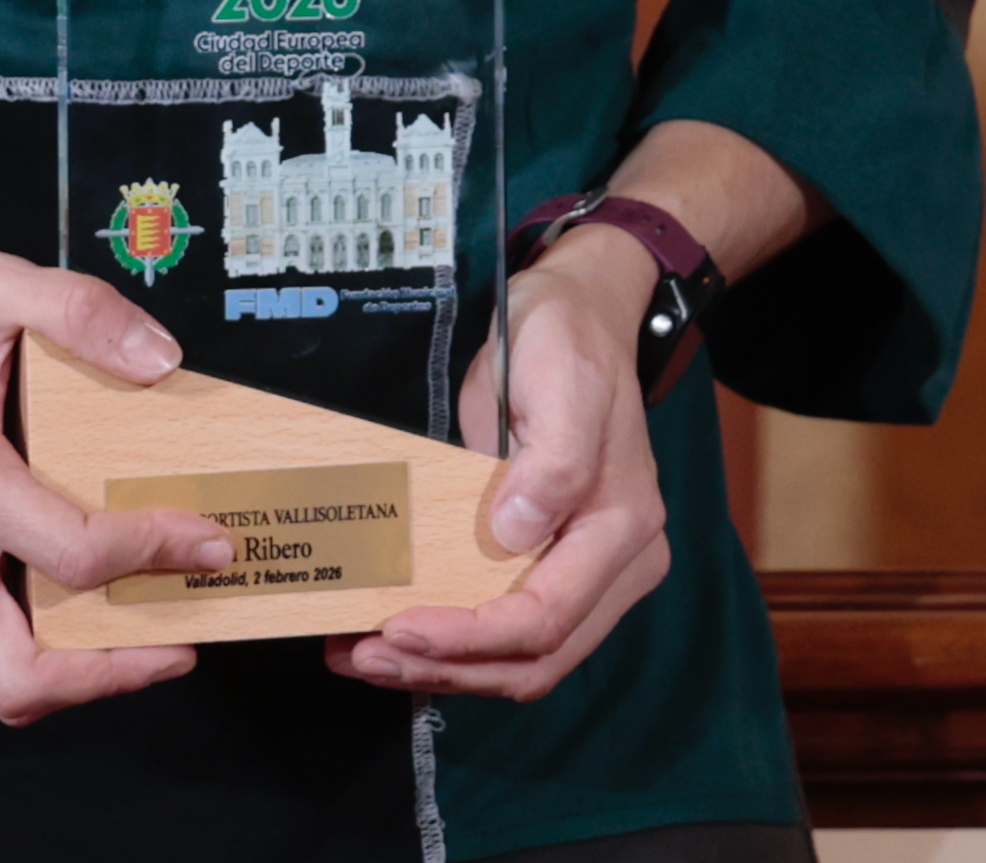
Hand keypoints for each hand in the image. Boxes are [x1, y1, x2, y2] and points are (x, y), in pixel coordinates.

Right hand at [0, 239, 230, 722]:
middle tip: (181, 642)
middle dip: (108, 674)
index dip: (150, 554)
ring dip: (84, 664)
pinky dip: (57, 632)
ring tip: (159, 622)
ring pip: (1, 667)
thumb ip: (81, 312)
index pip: (68, 557)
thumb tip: (160, 359)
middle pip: (14, 673)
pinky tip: (110, 587)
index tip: (208, 540)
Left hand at [337, 238, 672, 699]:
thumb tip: (517, 534)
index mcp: (623, 528)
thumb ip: (555, 462)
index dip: (470, 637)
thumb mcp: (564, 383)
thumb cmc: (567, 345)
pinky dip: (452, 649)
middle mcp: (616, 566)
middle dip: (447, 669)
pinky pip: (506, 634)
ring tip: (363, 656)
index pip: (546, 616)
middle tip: (366, 656)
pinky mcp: (552, 569)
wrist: (577, 316)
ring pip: (519, 662)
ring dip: (441, 670)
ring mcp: (586, 575)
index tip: (397, 627)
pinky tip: (391, 638)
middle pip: (533, 659)